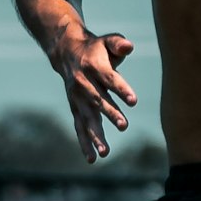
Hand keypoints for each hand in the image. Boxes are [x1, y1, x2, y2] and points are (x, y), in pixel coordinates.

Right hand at [53, 27, 137, 161]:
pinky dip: (84, 143)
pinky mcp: (75, 108)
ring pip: (87, 119)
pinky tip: (92, 159)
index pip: (109, 78)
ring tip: (106, 152)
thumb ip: (119, 43)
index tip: (134, 101)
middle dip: (110, 114)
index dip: (121, 89)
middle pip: (98, 100)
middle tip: (124, 125)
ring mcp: (77, 98)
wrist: (67, 52)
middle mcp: (83, 83)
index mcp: (93, 65)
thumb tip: (130, 46)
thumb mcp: (107, 40)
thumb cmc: (96, 48)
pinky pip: (79, 127)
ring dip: (96, 136)